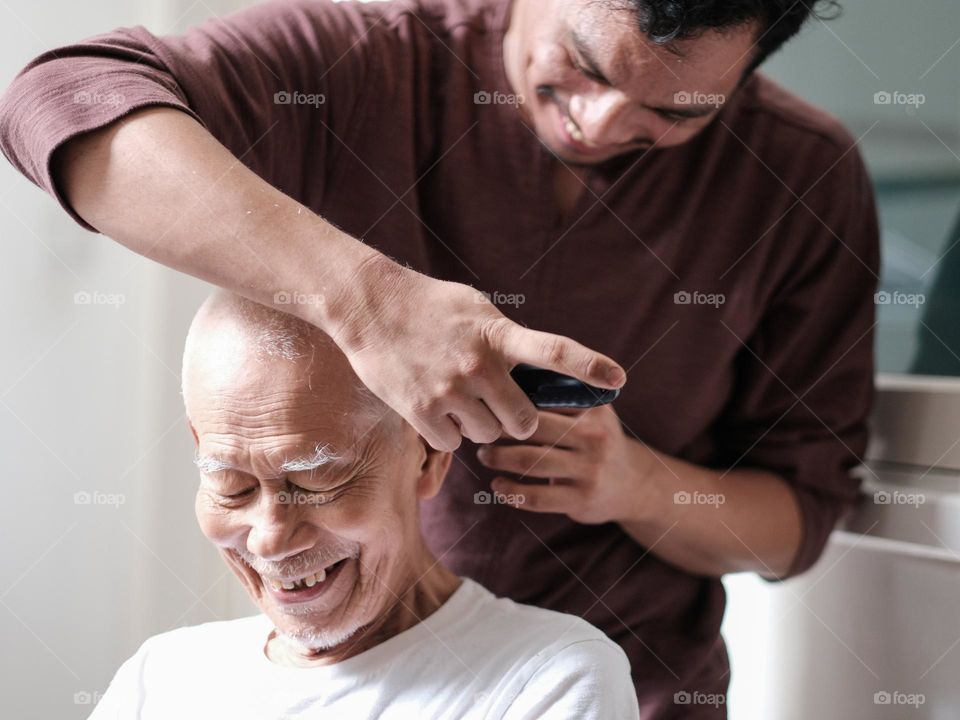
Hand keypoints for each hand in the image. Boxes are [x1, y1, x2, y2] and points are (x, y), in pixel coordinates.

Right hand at [328, 255, 625, 451]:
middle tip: (503, 409)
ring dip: (479, 425)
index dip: (590, 366)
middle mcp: (478, 365)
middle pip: (523, 420)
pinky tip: (433, 408)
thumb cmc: (428, 306)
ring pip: (487, 434)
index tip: (619, 380)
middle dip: (518, 421)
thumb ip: (506, 339)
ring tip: (456, 397)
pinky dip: (448, 433)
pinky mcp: (421, 411)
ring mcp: (450, 390)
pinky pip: (453, 443)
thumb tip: (533, 370)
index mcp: (497, 334)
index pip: (554, 352)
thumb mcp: (476, 309)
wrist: (369, 307)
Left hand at [475, 404, 655, 523]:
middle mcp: (594, 436)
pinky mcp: (581, 499)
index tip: (486, 396)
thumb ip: (561, 392)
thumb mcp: (591, 410)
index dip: (511, 396)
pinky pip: (537, 497)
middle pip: (534, 427)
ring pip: (529, 462)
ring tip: (484, 455)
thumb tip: (508, 372)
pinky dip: (511, 492)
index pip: (546, 396)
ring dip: (499, 458)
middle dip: (500, 428)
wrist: (632, 484)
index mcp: (593, 408)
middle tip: (481, 427)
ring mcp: (589, 469)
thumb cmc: (595, 438)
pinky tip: (497, 486)